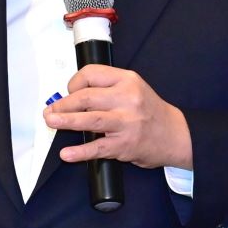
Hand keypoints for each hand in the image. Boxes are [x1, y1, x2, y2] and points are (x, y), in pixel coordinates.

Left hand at [48, 65, 192, 170]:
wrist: (176, 135)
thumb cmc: (149, 112)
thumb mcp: (132, 89)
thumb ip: (105, 89)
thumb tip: (70, 97)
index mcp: (127, 80)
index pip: (90, 74)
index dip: (73, 83)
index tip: (68, 92)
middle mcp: (127, 99)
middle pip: (86, 97)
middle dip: (63, 104)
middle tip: (50, 111)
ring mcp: (126, 123)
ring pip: (89, 119)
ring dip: (65, 121)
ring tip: (51, 121)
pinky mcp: (125, 145)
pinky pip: (98, 148)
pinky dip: (80, 152)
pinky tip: (67, 153)